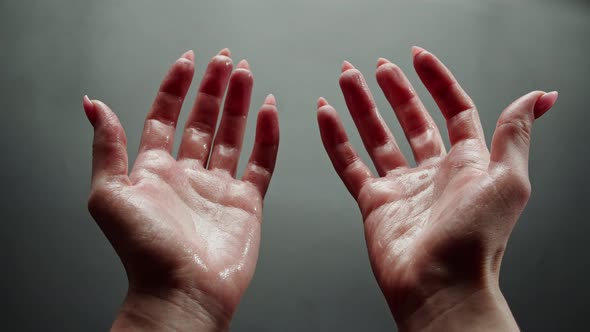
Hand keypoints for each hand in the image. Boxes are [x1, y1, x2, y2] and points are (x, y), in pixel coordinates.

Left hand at [84, 49, 278, 330]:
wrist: (183, 291)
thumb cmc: (145, 251)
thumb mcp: (110, 193)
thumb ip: (107, 147)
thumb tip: (93, 105)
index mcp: (155, 170)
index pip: (165, 117)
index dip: (176, 88)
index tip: (189, 62)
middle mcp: (187, 175)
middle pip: (202, 121)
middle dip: (213, 89)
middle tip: (224, 61)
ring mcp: (218, 187)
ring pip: (231, 135)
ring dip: (239, 104)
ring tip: (245, 75)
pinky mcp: (246, 202)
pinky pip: (261, 162)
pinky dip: (267, 136)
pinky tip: (269, 112)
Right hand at [317, 46, 556, 330]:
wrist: (440, 284)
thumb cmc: (476, 239)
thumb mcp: (508, 178)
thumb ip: (514, 133)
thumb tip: (541, 97)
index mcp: (467, 163)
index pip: (453, 110)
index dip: (437, 81)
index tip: (418, 57)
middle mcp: (433, 172)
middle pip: (411, 119)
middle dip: (394, 89)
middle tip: (376, 66)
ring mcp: (401, 187)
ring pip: (377, 137)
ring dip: (361, 106)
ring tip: (347, 78)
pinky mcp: (374, 202)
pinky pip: (349, 164)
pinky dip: (335, 139)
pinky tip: (326, 115)